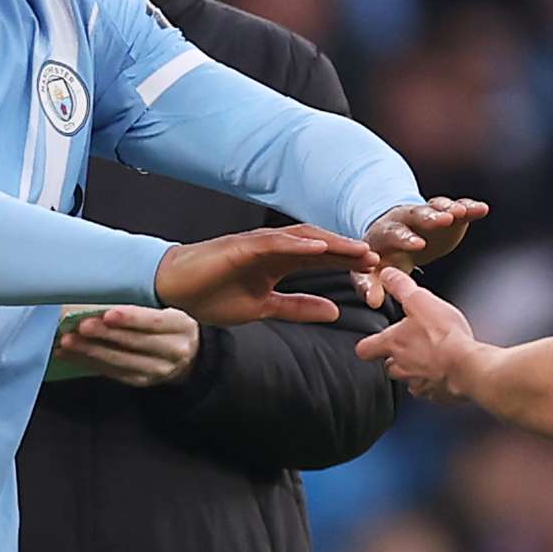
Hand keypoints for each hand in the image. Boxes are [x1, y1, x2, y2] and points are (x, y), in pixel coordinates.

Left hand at [54, 305, 199, 387]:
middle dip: (105, 334)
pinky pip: (113, 372)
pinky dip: (88, 362)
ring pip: (121, 361)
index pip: (155, 322)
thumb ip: (144, 300)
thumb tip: (102, 289)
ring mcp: (158, 370)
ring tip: (68, 341)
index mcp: (182, 326)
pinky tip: (70, 354)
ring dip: (91, 351)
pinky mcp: (142, 381)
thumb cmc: (169, 321)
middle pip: (136, 342)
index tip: (108, 313)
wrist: (188, 352)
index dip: (131, 319)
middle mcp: (174, 351)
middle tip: (80, 326)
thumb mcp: (168, 306)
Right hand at [155, 224, 377, 326]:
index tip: (375, 272)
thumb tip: (334, 312)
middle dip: (348, 252)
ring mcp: (258, 243)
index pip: (320, 260)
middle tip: (379, 258)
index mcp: (279, 264)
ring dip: (332, 243)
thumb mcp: (263, 308)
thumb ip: (297, 308)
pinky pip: (274, 241)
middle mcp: (273, 249)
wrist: (174, 290)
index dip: (347, 264)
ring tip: (358, 250)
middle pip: (318, 246)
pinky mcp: (241, 244)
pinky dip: (298, 243)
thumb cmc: (212, 297)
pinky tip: (320, 247)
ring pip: (302, 239)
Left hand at [354, 267, 479, 400]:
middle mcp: (401, 367)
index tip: (373, 342)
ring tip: (432, 358)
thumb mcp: (420, 300)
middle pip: (389, 365)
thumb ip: (401, 287)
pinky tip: (447, 371)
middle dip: (397, 357)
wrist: (468, 367)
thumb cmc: (444, 335)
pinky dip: (436, 382)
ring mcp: (418, 383)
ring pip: (409, 378)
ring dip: (417, 370)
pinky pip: (430, 390)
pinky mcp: (436, 395)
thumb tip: (387, 274)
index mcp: (392, 344)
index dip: (368, 345)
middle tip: (411, 346)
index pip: (365, 349)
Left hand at [359, 197, 490, 306]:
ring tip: (462, 212)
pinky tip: (481, 209)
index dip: (406, 238)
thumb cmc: (384, 259)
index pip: (394, 233)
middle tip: (444, 219)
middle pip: (417, 214)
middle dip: (430, 217)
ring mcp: (427, 214)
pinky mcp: (446, 214)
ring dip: (450, 208)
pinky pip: (458, 207)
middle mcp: (406, 218)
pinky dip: (469, 207)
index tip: (418, 245)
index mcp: (386, 233)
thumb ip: (372, 286)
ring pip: (437, 208)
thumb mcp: (373, 272)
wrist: (397, 239)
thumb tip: (373, 301)